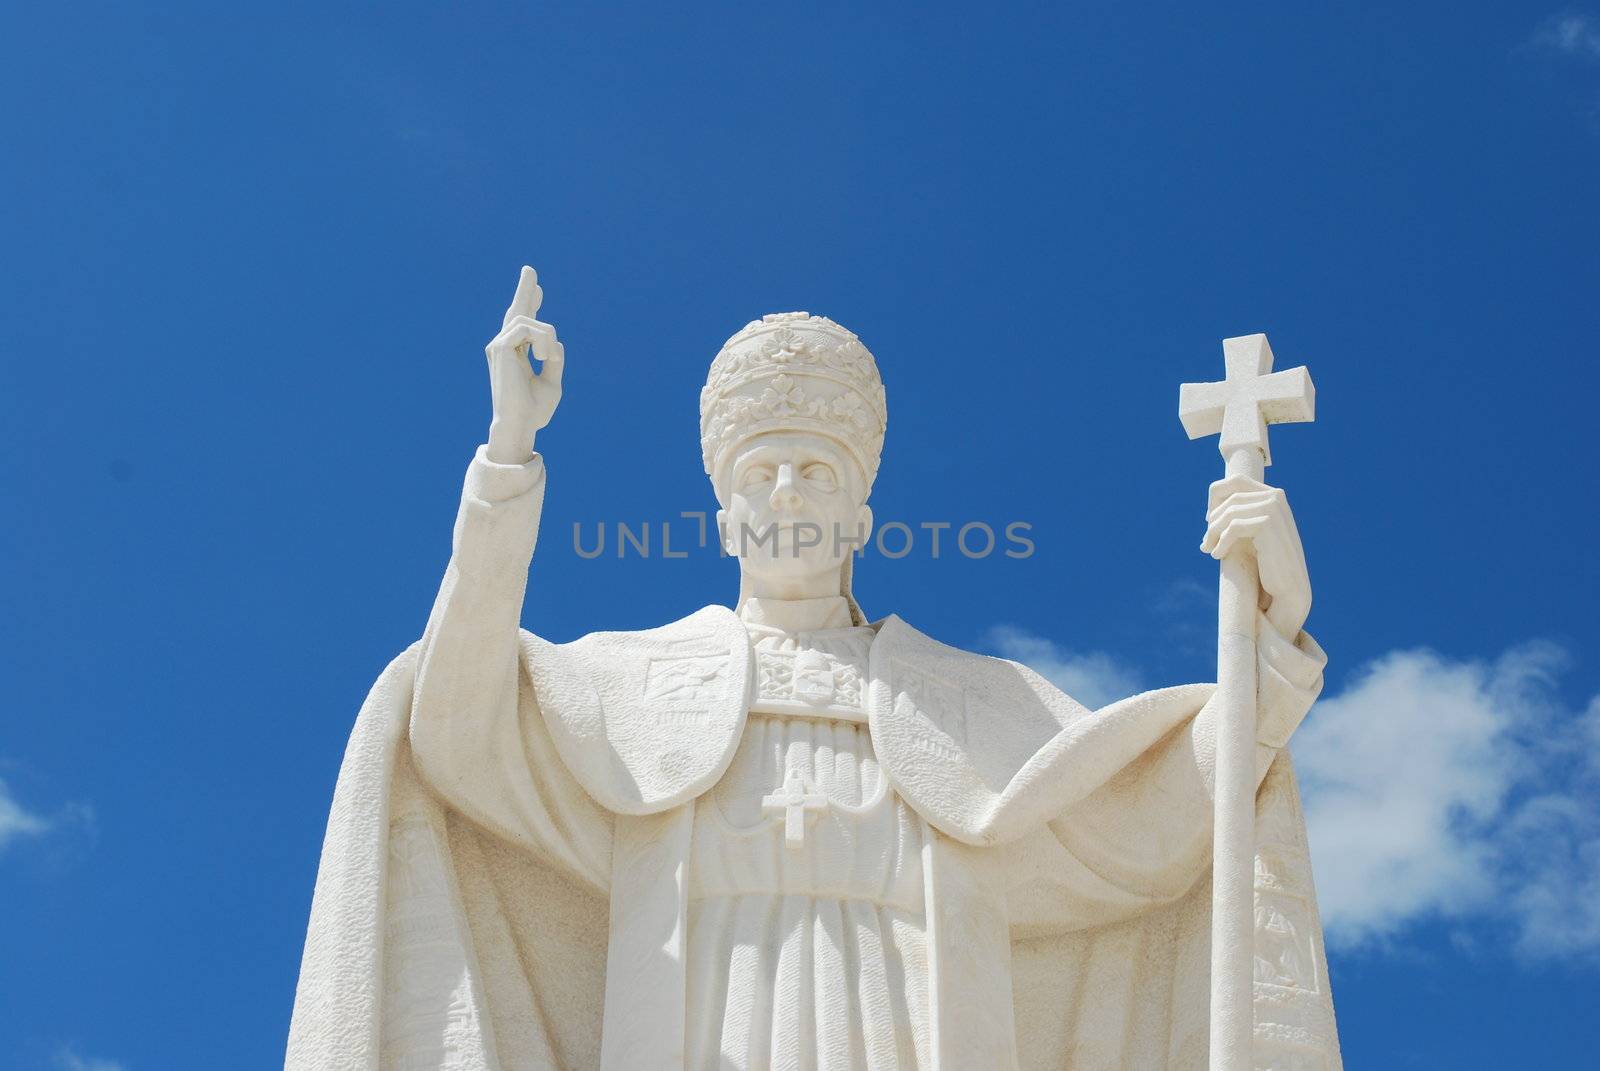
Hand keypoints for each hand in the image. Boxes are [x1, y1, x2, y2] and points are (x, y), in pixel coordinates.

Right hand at [485, 266, 563, 463]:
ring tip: (548, 359)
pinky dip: (542, 340)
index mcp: (516, 356)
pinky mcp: (499, 347)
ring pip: (528, 320)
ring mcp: (499, 346)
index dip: (531, 305)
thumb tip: (555, 339)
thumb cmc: (535, 411)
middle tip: (530, 269)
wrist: (521, 424)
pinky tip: (544, 358)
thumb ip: (554, 359)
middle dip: (525, 290)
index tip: (538, 289)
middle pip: (515, 311)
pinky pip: (526, 327)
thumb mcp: (552, 382)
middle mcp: (504, 348)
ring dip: (546, 336)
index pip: (523, 326)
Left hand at [1200, 475, 1310, 636]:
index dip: (1216, 497)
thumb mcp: (1253, 533)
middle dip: (1212, 519)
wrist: (1289, 586)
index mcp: (1273, 495)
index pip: (1236, 481)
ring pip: (1228, 513)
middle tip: (1205, 542)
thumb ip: (1240, 516)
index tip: (1208, 521)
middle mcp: (1276, 496)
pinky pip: (1232, 527)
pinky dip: (1220, 542)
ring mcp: (1274, 508)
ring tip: (1208, 550)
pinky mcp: (1268, 523)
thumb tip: (1209, 511)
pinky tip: (1216, 556)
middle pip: (1229, 497)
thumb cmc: (1268, 562)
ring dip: (1213, 533)